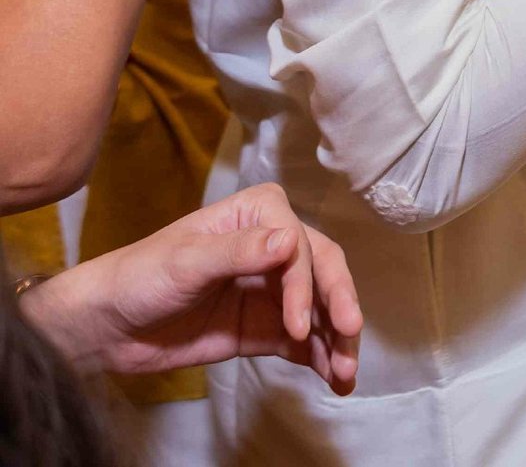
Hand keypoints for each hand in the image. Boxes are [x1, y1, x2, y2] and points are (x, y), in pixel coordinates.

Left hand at [19, 183, 361, 391]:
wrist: (107, 327)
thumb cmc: (140, 277)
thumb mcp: (186, 261)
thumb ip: (238, 252)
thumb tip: (290, 240)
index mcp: (260, 215)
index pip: (300, 246)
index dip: (306, 284)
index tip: (298, 324)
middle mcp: (275, 247)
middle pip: (323, 271)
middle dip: (339, 306)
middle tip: (349, 338)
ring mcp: (272, 290)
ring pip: (320, 309)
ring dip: (337, 339)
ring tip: (346, 373)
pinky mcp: (264, 328)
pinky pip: (303, 342)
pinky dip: (322, 359)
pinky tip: (335, 379)